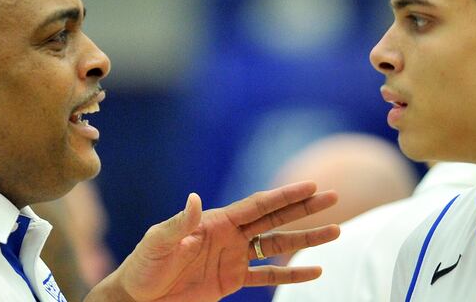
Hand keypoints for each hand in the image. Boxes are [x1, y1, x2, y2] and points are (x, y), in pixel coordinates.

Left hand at [88, 181, 338, 301]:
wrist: (140, 297)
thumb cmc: (144, 265)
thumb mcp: (159, 242)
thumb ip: (180, 223)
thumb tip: (195, 199)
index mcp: (216, 221)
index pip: (258, 205)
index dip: (285, 196)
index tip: (311, 186)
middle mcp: (230, 235)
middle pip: (276, 219)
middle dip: (304, 208)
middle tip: (333, 198)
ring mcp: (234, 257)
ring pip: (278, 245)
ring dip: (306, 239)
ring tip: (335, 232)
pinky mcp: (232, 280)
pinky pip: (267, 276)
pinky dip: (291, 273)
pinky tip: (315, 271)